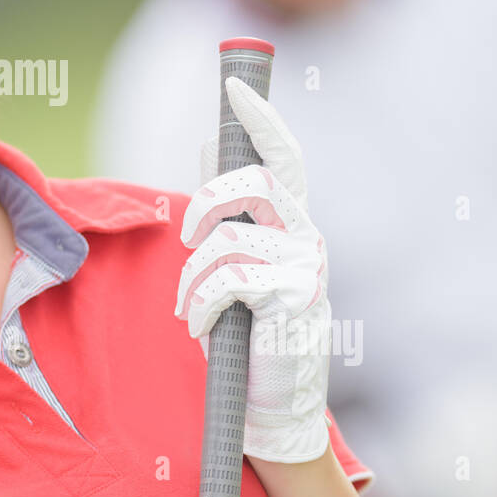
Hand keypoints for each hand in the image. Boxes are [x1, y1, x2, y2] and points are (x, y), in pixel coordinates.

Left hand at [175, 75, 331, 462]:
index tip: (236, 86)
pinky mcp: (294, 299)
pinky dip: (200, 304)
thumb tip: (210, 145)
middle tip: (188, 234)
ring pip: (228, 239)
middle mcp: (308, 239)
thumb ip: (228, 211)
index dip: (262, 119)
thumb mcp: (236, 264)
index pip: (285, 157)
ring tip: (193, 308)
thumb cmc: (250, 334)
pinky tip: (203, 328)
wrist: (271, 410)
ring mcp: (307, 268)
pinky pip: (227, 280)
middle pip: (256, 183)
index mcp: (293, 225)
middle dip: (208, 201)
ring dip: (194, 276)